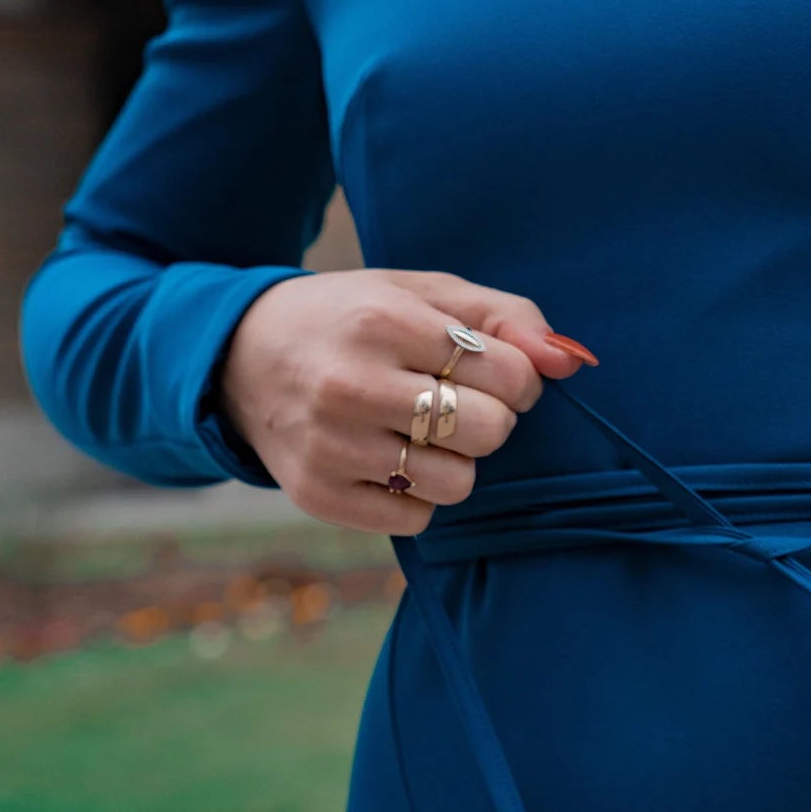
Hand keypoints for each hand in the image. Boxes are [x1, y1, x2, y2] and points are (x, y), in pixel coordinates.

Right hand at [217, 267, 594, 532]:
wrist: (239, 359)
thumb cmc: (352, 320)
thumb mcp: (421, 293)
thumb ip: (505, 317)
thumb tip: (571, 362)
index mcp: (383, 320)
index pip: (506, 372)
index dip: (520, 379)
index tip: (498, 376)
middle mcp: (352, 384)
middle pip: (488, 431)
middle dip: (492, 421)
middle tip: (462, 406)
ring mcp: (331, 445)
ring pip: (456, 483)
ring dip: (456, 462)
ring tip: (423, 434)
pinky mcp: (319, 495)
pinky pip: (416, 517)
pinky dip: (418, 496)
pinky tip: (391, 461)